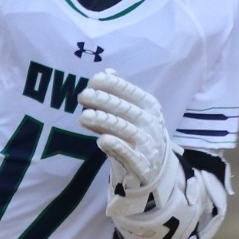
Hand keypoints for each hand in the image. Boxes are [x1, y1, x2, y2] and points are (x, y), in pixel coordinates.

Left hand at [77, 71, 171, 195]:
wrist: (156, 166)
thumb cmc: (138, 132)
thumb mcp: (133, 111)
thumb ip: (120, 93)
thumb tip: (107, 71)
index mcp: (149, 106)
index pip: (131, 92)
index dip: (113, 85)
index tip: (93, 80)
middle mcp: (150, 122)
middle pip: (125, 110)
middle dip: (104, 101)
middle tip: (83, 95)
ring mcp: (148, 144)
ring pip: (125, 130)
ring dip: (105, 122)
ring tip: (84, 116)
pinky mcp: (142, 165)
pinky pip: (129, 155)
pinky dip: (117, 147)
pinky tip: (101, 140)